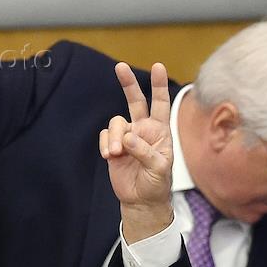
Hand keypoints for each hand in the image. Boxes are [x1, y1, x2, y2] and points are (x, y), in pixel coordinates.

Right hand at [99, 60, 173, 242]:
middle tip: (120, 67)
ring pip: (116, 123)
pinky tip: (110, 156)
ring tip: (116, 153)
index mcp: (160, 131)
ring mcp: (127, 137)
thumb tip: (127, 137)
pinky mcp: (113, 146)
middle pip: (135, 101)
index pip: (161, 104)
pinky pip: (105, 136)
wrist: (141, 201)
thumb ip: (145, 151)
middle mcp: (143, 130)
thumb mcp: (159, 169)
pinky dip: (106, 144)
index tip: (158, 66)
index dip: (159, 85)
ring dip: (114, 136)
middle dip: (129, 83)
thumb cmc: (156, 184)